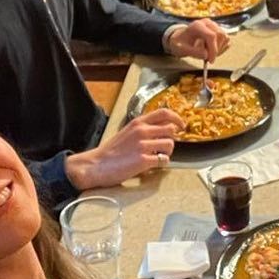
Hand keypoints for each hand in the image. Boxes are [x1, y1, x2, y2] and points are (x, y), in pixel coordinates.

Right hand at [64, 109, 184, 188]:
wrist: (96, 165)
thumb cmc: (110, 151)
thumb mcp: (127, 132)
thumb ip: (143, 129)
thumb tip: (161, 130)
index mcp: (138, 122)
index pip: (164, 113)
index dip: (177, 118)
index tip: (182, 125)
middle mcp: (142, 131)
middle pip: (171, 129)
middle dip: (172, 138)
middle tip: (165, 146)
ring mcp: (143, 145)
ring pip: (170, 144)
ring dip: (167, 152)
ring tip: (158, 156)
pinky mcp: (143, 160)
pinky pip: (163, 160)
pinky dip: (162, 163)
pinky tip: (154, 164)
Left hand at [165, 19, 229, 61]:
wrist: (181, 39)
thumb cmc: (181, 43)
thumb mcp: (181, 49)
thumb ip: (193, 52)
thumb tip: (206, 55)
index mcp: (197, 25)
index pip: (211, 35)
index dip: (213, 49)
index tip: (210, 60)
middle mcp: (208, 23)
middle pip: (220, 35)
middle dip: (216, 50)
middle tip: (208, 59)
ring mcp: (215, 26)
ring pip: (225, 38)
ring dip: (219, 49)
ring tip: (208, 54)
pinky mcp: (219, 31)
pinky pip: (226, 41)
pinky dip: (221, 48)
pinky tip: (212, 51)